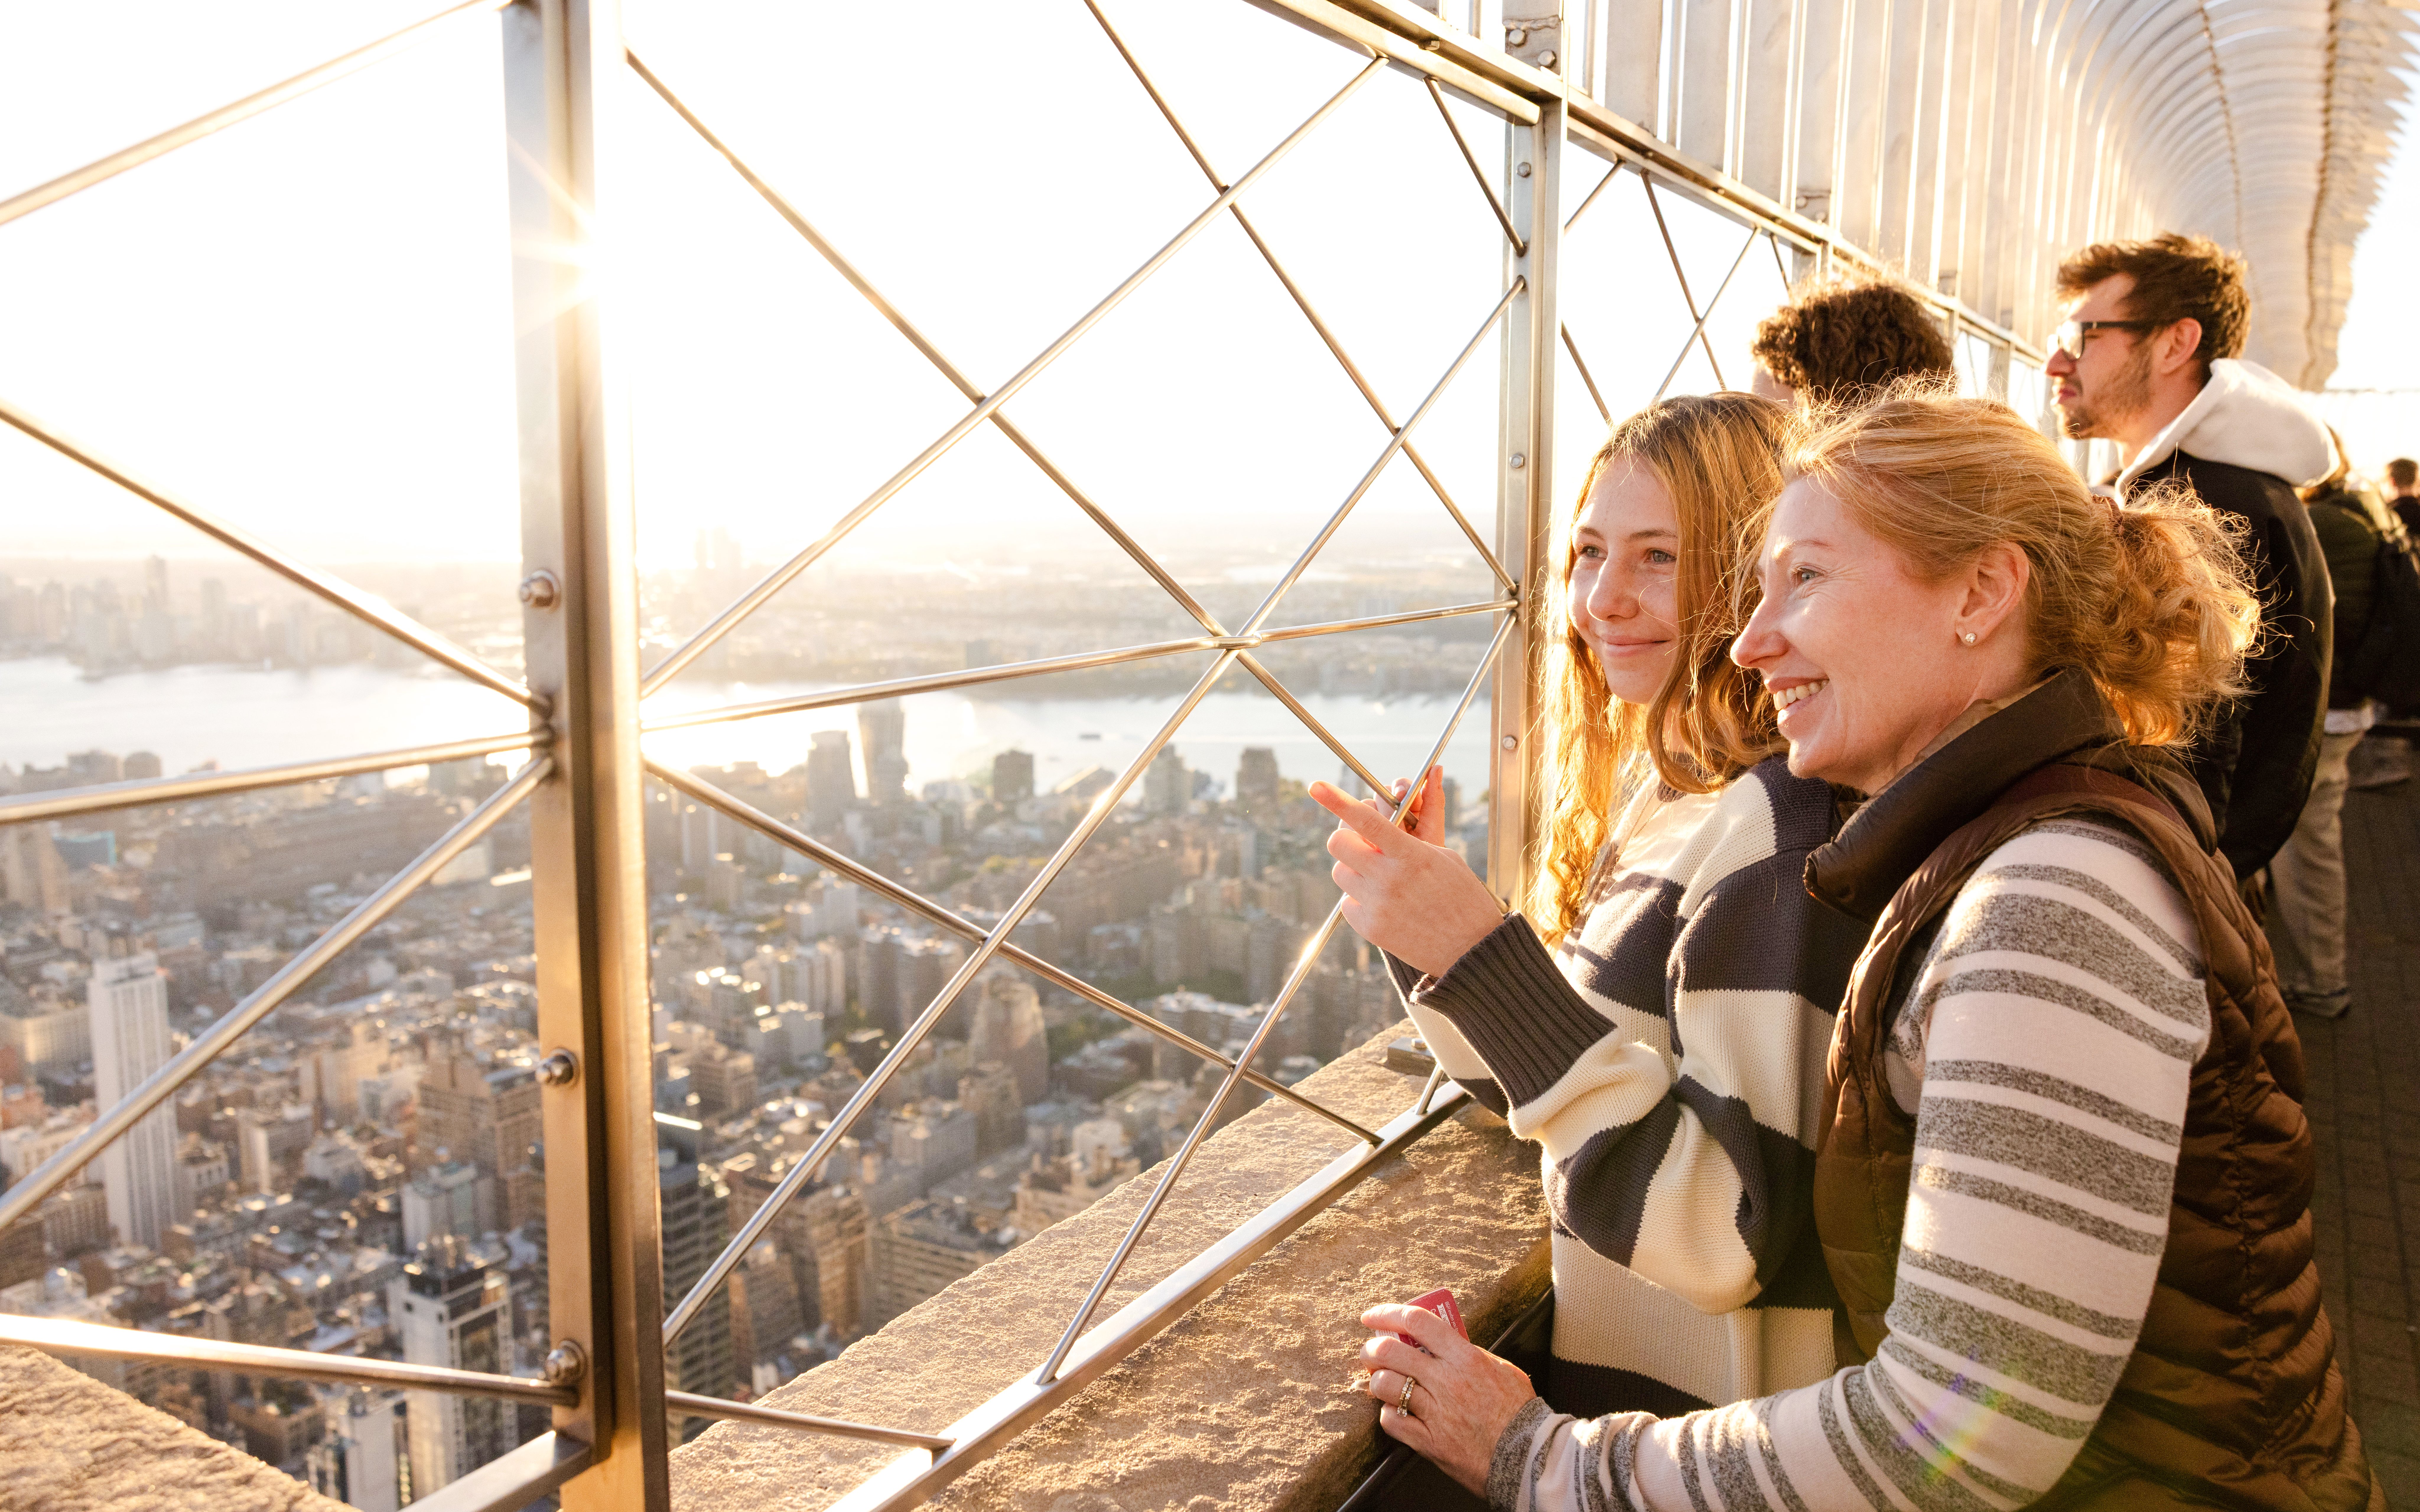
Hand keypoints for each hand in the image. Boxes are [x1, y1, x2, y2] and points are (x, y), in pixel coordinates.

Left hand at [1309, 767, 1502, 978]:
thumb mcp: (1443, 857)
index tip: (1317, 786)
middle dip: (1347, 838)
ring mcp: (1377, 905)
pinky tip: (1384, 903)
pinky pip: (1347, 902)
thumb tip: (1376, 827)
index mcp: (1410, 855)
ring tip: (1380, 878)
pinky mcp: (1370, 928)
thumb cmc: (1461, 897)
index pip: (1366, 821)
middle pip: (1339, 844)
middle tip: (1364, 844)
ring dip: (1353, 869)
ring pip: (1340, 873)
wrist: (1470, 948)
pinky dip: (1359, 898)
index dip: (1337, 801)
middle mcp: (1389, 878)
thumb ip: (1407, 841)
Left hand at [1356, 1301, 1538, 1495]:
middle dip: (1371, 1348)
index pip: (1418, 1321)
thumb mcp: (1502, 1370)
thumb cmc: (1519, 1412)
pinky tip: (1396, 1411)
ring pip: (1385, 1385)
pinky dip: (1388, 1413)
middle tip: (1370, 1351)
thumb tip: (1443, 1342)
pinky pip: (1391, 1421)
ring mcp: (1436, 1413)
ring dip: (1377, 1380)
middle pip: (1390, 1351)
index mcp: (1466, 1358)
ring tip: (1382, 1382)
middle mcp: (1447, 1381)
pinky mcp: (1429, 1442)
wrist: (1529, 1458)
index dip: (1388, 1313)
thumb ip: (1470, 1354)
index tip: (1373, 1316)